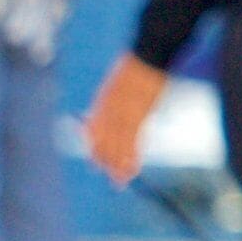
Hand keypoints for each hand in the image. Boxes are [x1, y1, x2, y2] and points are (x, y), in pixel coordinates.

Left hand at [79, 55, 168, 183]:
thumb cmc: (134, 67)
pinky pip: (134, 141)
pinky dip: (133, 156)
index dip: (95, 149)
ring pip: (119, 146)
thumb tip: (104, 111)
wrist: (146, 57)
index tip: (96, 164)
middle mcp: (109, 112)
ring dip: (120, 165)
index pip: (95, 132)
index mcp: (103, 103)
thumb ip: (109, 100)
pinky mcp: (139, 116)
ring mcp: (123, 115)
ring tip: (120, 182)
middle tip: (111, 179)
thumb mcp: (116, 83)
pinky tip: (133, 169)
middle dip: (108, 162)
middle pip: (106, 142)